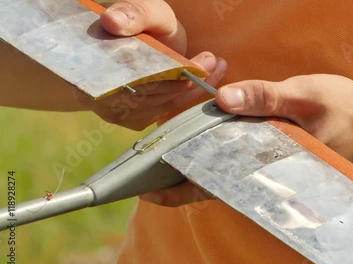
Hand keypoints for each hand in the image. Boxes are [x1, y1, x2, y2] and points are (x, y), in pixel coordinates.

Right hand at [74, 0, 226, 129]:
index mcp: (92, 66)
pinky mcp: (133, 118)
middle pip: (148, 95)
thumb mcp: (143, 10)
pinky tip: (208, 80)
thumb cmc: (139, 23)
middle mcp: (99, 94)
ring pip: (159, 105)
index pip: (128, 78)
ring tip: (217, 66)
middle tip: (212, 62)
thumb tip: (114, 22)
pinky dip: (188, 97)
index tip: (192, 64)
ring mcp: (116, 111)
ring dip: (191, 89)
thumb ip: (133, 12)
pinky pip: (163, 111)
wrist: (136, 42)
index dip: (161, 74)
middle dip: (183, 80)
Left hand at [143, 74, 352, 205]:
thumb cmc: (351, 114)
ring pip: (227, 166)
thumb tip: (222, 99)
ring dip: (203, 148)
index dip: (178, 187)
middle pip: (213, 175)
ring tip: (180, 131)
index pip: (212, 182)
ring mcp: (273, 168)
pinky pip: (244, 155)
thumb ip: (264, 98)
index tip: (147, 187)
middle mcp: (267, 174)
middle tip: (156, 146)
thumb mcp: (307, 97)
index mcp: (268, 164)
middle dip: (183, 160)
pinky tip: (218, 126)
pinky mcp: (280, 159)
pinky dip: (226, 141)